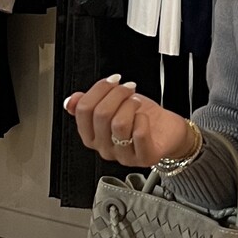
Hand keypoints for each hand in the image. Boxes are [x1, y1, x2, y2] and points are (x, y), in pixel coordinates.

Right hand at [64, 76, 196, 166]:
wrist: (167, 131)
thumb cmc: (141, 117)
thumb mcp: (113, 105)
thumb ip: (90, 103)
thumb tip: (70, 101)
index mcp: (91, 135)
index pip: (83, 110)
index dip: (98, 89)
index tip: (112, 80)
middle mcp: (104, 148)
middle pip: (100, 114)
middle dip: (117, 93)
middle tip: (128, 88)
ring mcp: (123, 155)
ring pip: (119, 124)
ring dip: (130, 105)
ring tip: (137, 102)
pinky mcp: (144, 158)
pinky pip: (139, 134)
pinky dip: (143, 119)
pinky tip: (144, 117)